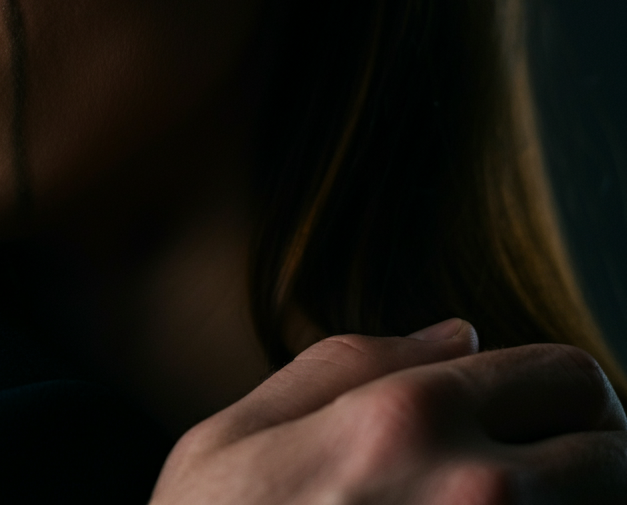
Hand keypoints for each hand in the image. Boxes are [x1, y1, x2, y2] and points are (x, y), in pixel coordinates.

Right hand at [151, 318, 626, 503]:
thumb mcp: (233, 434)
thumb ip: (344, 364)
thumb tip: (457, 333)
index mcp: (405, 419)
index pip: (564, 376)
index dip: (571, 391)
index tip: (553, 416)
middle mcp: (477, 494)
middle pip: (621, 453)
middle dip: (602, 452)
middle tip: (563, 469)